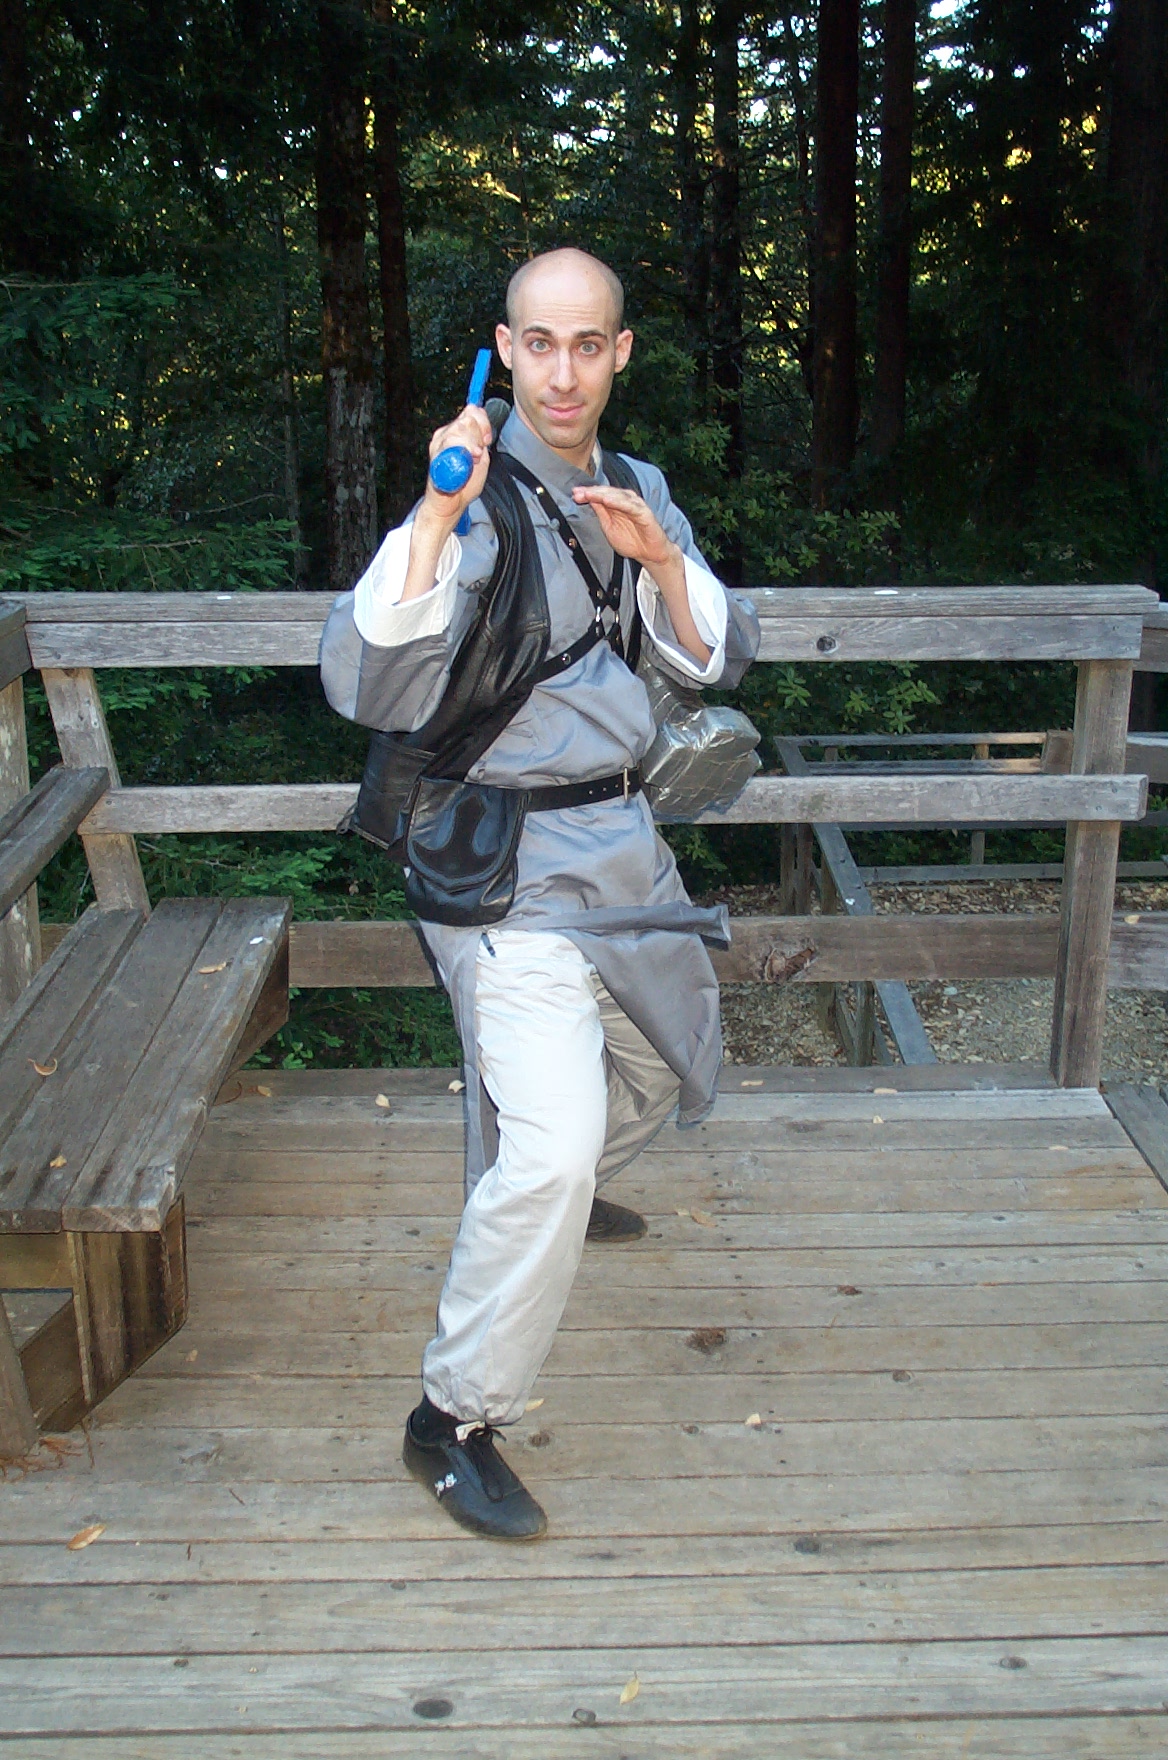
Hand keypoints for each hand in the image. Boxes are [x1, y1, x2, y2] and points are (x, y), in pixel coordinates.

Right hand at [418, 404, 492, 533]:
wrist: (451, 502)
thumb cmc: (465, 482)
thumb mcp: (482, 458)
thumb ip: (482, 441)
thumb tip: (484, 426)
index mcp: (457, 432)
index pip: (472, 411)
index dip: (484, 422)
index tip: (487, 439)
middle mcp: (446, 433)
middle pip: (467, 418)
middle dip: (479, 436)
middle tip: (478, 454)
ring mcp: (439, 442)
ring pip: (459, 428)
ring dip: (471, 445)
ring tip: (471, 461)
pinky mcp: (435, 452)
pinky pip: (449, 442)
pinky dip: (462, 450)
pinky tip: (466, 461)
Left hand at [570, 484, 679, 570]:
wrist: (649, 553)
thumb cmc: (631, 541)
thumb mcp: (609, 527)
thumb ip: (601, 513)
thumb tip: (588, 499)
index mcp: (616, 504)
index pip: (600, 495)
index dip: (587, 494)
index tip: (574, 494)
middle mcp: (625, 501)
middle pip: (606, 492)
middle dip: (591, 492)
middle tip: (578, 493)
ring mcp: (635, 505)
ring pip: (617, 495)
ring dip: (602, 494)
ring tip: (589, 494)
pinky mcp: (643, 512)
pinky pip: (630, 505)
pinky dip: (618, 502)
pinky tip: (607, 500)